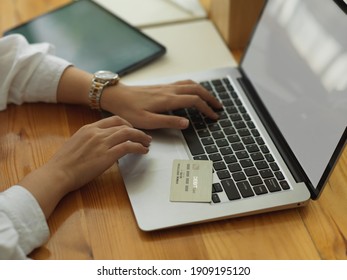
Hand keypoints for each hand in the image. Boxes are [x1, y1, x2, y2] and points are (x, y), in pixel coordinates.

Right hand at [19, 116, 150, 217]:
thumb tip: (99, 144)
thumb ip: (89, 140)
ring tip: (147, 142)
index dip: (126, 124)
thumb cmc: (63, 164)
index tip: (131, 129)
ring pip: (128, 134)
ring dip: (141, 137)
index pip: (113, 120)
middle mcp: (97, 133)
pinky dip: (138, 147)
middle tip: (144, 136)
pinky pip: (128, 147)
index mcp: (88, 128)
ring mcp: (103, 143)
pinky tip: (143, 151)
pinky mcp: (108, 155)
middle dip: (136, 130)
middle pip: (123, 126)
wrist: (58, 173)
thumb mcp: (75, 144)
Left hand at [100, 80, 222, 129]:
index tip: (214, 116)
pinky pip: (183, 83)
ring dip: (203, 91)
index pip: (194, 101)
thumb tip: (187, 123)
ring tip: (210, 99)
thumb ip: (168, 121)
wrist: (116, 96)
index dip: (206, 108)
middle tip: (219, 106)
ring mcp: (165, 87)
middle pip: (196, 89)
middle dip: (210, 97)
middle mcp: (169, 90)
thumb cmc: (128, 110)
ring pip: (190, 84)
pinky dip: (194, 87)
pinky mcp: (161, 87)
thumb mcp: (147, 121)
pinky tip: (193, 92)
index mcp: (167, 99)